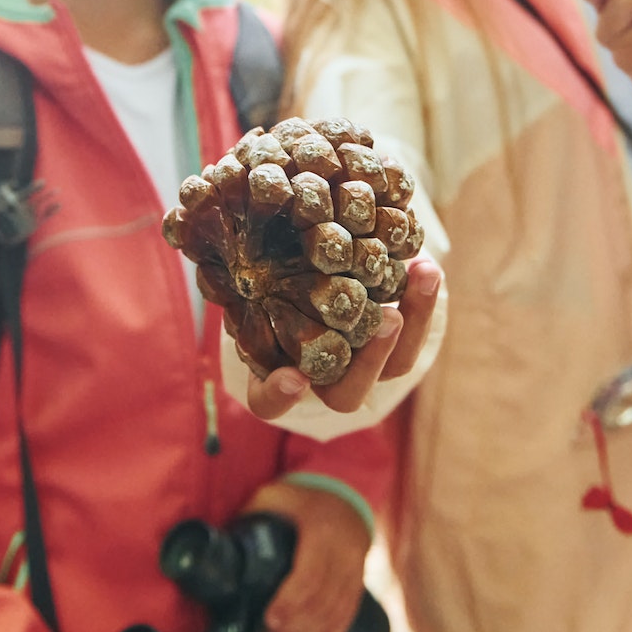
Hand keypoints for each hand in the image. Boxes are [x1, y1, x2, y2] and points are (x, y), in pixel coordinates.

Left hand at [243, 480, 374, 631]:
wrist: (346, 496)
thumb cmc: (302, 498)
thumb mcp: (277, 496)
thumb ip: (253, 515)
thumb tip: (220, 542)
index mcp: (322, 530)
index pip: (308, 576)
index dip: (288, 603)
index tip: (268, 620)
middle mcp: (344, 551)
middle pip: (322, 599)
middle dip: (295, 625)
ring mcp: (355, 568)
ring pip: (336, 611)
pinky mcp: (359, 582)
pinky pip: (348, 614)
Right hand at [246, 256, 442, 420]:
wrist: (321, 259)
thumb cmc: (270, 263)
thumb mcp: (254, 267)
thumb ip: (246, 269)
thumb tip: (205, 229)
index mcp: (273, 367)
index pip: (267, 401)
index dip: (279, 395)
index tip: (293, 378)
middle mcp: (321, 376)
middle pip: (345, 395)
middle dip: (370, 362)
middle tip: (387, 321)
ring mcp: (362, 363)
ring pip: (394, 367)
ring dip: (413, 324)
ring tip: (422, 275)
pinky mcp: (396, 345)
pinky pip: (416, 336)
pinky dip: (423, 301)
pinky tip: (426, 267)